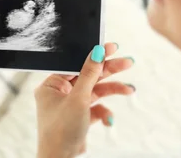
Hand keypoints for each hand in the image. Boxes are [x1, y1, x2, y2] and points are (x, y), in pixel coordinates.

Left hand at [34, 43, 134, 157]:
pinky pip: (95, 108)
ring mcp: (70, 106)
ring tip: (129, 89)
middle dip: (109, 72)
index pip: (76, 64)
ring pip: (95, 92)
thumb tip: (96, 52)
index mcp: (51, 85)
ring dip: (112, 91)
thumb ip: (89, 74)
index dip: (95, 57)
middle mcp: (59, 93)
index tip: (112, 48)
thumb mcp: (78, 98)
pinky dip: (104, 112)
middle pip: (88, 76)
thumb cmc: (60, 131)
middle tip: (127, 63)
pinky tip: (108, 119)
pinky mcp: (79, 118)